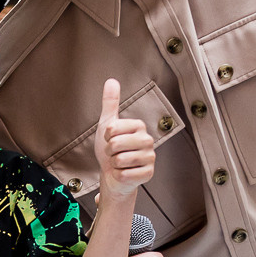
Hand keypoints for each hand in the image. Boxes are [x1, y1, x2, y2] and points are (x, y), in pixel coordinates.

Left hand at [89, 79, 155, 201]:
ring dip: (114, 164)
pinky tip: (124, 173)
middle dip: (109, 151)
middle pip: (115, 144)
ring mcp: (150, 158)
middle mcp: (148, 140)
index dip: (106, 136)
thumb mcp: (107, 124)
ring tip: (119, 163)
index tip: (110, 139)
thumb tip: (111, 81)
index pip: (112, 129)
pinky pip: (124, 174)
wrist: (112, 174)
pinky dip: (118, 176)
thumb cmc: (110, 150)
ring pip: (119, 160)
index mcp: (139, 126)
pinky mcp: (148, 174)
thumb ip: (110, 103)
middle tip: (114, 153)